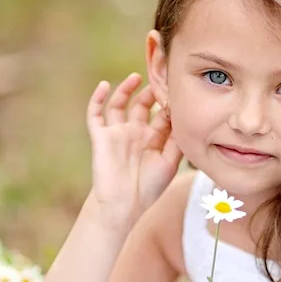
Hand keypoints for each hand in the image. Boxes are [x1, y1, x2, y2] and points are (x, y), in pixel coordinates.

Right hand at [86, 73, 182, 231]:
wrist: (123, 205)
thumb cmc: (148, 188)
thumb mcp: (169, 163)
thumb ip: (177, 141)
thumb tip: (185, 119)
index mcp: (152, 140)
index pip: (161, 116)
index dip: (169, 104)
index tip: (177, 91)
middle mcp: (134, 134)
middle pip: (141, 106)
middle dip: (150, 93)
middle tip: (159, 80)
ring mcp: (116, 134)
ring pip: (119, 105)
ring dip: (125, 90)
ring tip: (136, 77)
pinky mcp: (100, 137)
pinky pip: (95, 114)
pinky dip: (97, 99)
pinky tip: (104, 85)